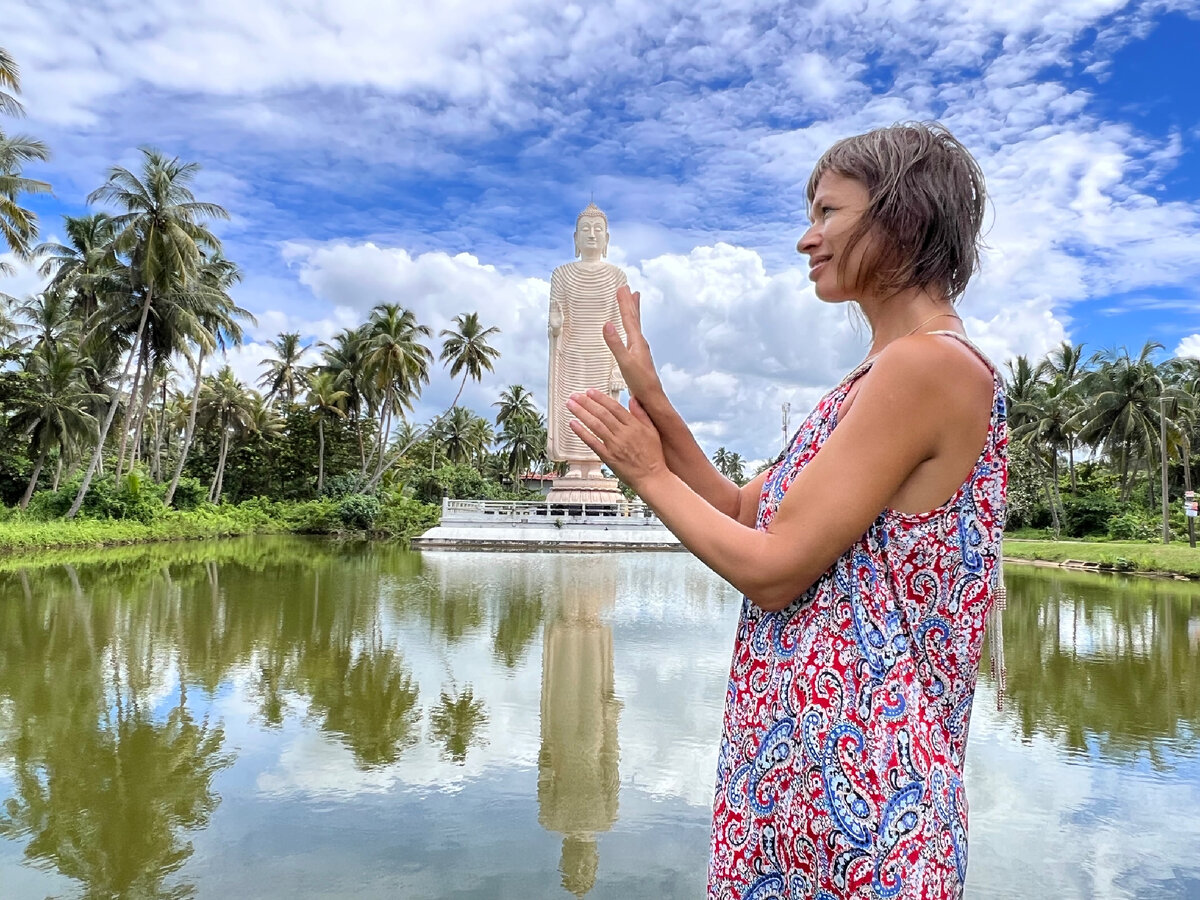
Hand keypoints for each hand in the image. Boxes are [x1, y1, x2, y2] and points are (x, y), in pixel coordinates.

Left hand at [567, 389, 665, 491]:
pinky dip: (582, 432)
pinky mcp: (608, 457)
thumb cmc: (653, 456)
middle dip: (587, 403)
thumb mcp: (653, 431)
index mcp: (634, 426)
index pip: (614, 407)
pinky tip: (573, 424)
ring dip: (581, 413)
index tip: (590, 392)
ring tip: (571, 405)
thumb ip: (642, 414)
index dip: (601, 398)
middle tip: (575, 395)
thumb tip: (633, 399)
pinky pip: (592, 442)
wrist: (652, 478)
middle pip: (602, 414)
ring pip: (595, 425)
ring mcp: (615, 445)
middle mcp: (623, 434)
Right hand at [605, 285, 662, 401]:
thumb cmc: (640, 382)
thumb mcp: (624, 362)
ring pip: (635, 325)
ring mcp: (639, 349)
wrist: (651, 397)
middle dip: (629, 303)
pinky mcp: (637, 356)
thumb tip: (607, 324)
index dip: (624, 303)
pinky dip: (630, 326)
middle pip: (634, 318)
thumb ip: (615, 344)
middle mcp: (640, 343)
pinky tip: (629, 330)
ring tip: (632, 301)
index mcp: (637, 341)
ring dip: (633, 312)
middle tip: (627, 288)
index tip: (621, 288)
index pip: (629, 317)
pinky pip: (633, 334)